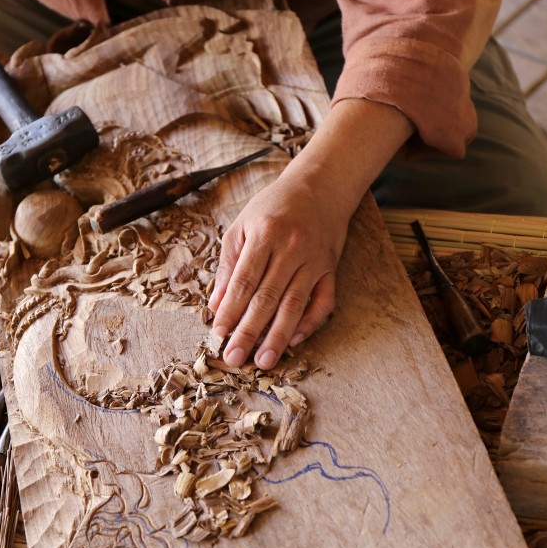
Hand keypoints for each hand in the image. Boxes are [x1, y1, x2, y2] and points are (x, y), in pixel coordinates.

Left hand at [208, 99, 416, 369]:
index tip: (219, 333)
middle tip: (234, 358)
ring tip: (264, 360)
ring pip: (295, 305)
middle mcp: (292, 249)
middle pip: (267, 297)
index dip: (231, 309)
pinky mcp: (331, 269)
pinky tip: (294, 340)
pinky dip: (310, 323)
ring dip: (278, 336)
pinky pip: (324, 302)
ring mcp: (315, 260)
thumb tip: (215, 304)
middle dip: (249, 331)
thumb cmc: (274, 207)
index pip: (244, 281)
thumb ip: (228, 264)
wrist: (320, 187)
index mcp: (265, 234)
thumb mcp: (242, 226)